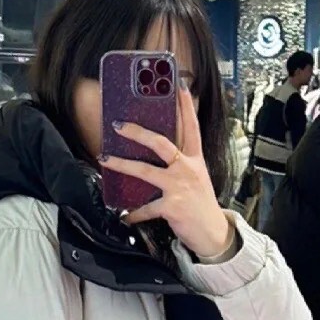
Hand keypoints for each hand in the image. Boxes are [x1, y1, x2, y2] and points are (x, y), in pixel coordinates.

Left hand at [102, 86, 235, 260]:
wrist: (213, 234)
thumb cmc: (201, 205)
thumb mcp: (197, 178)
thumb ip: (181, 164)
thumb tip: (159, 155)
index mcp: (195, 160)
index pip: (192, 128)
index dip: (186, 106)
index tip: (178, 85)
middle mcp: (187, 169)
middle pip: (161, 143)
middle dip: (138, 132)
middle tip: (119, 125)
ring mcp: (179, 187)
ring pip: (145, 171)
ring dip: (122, 164)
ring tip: (105, 159)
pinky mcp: (172, 206)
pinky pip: (145, 207)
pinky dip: (134, 213)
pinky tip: (125, 215)